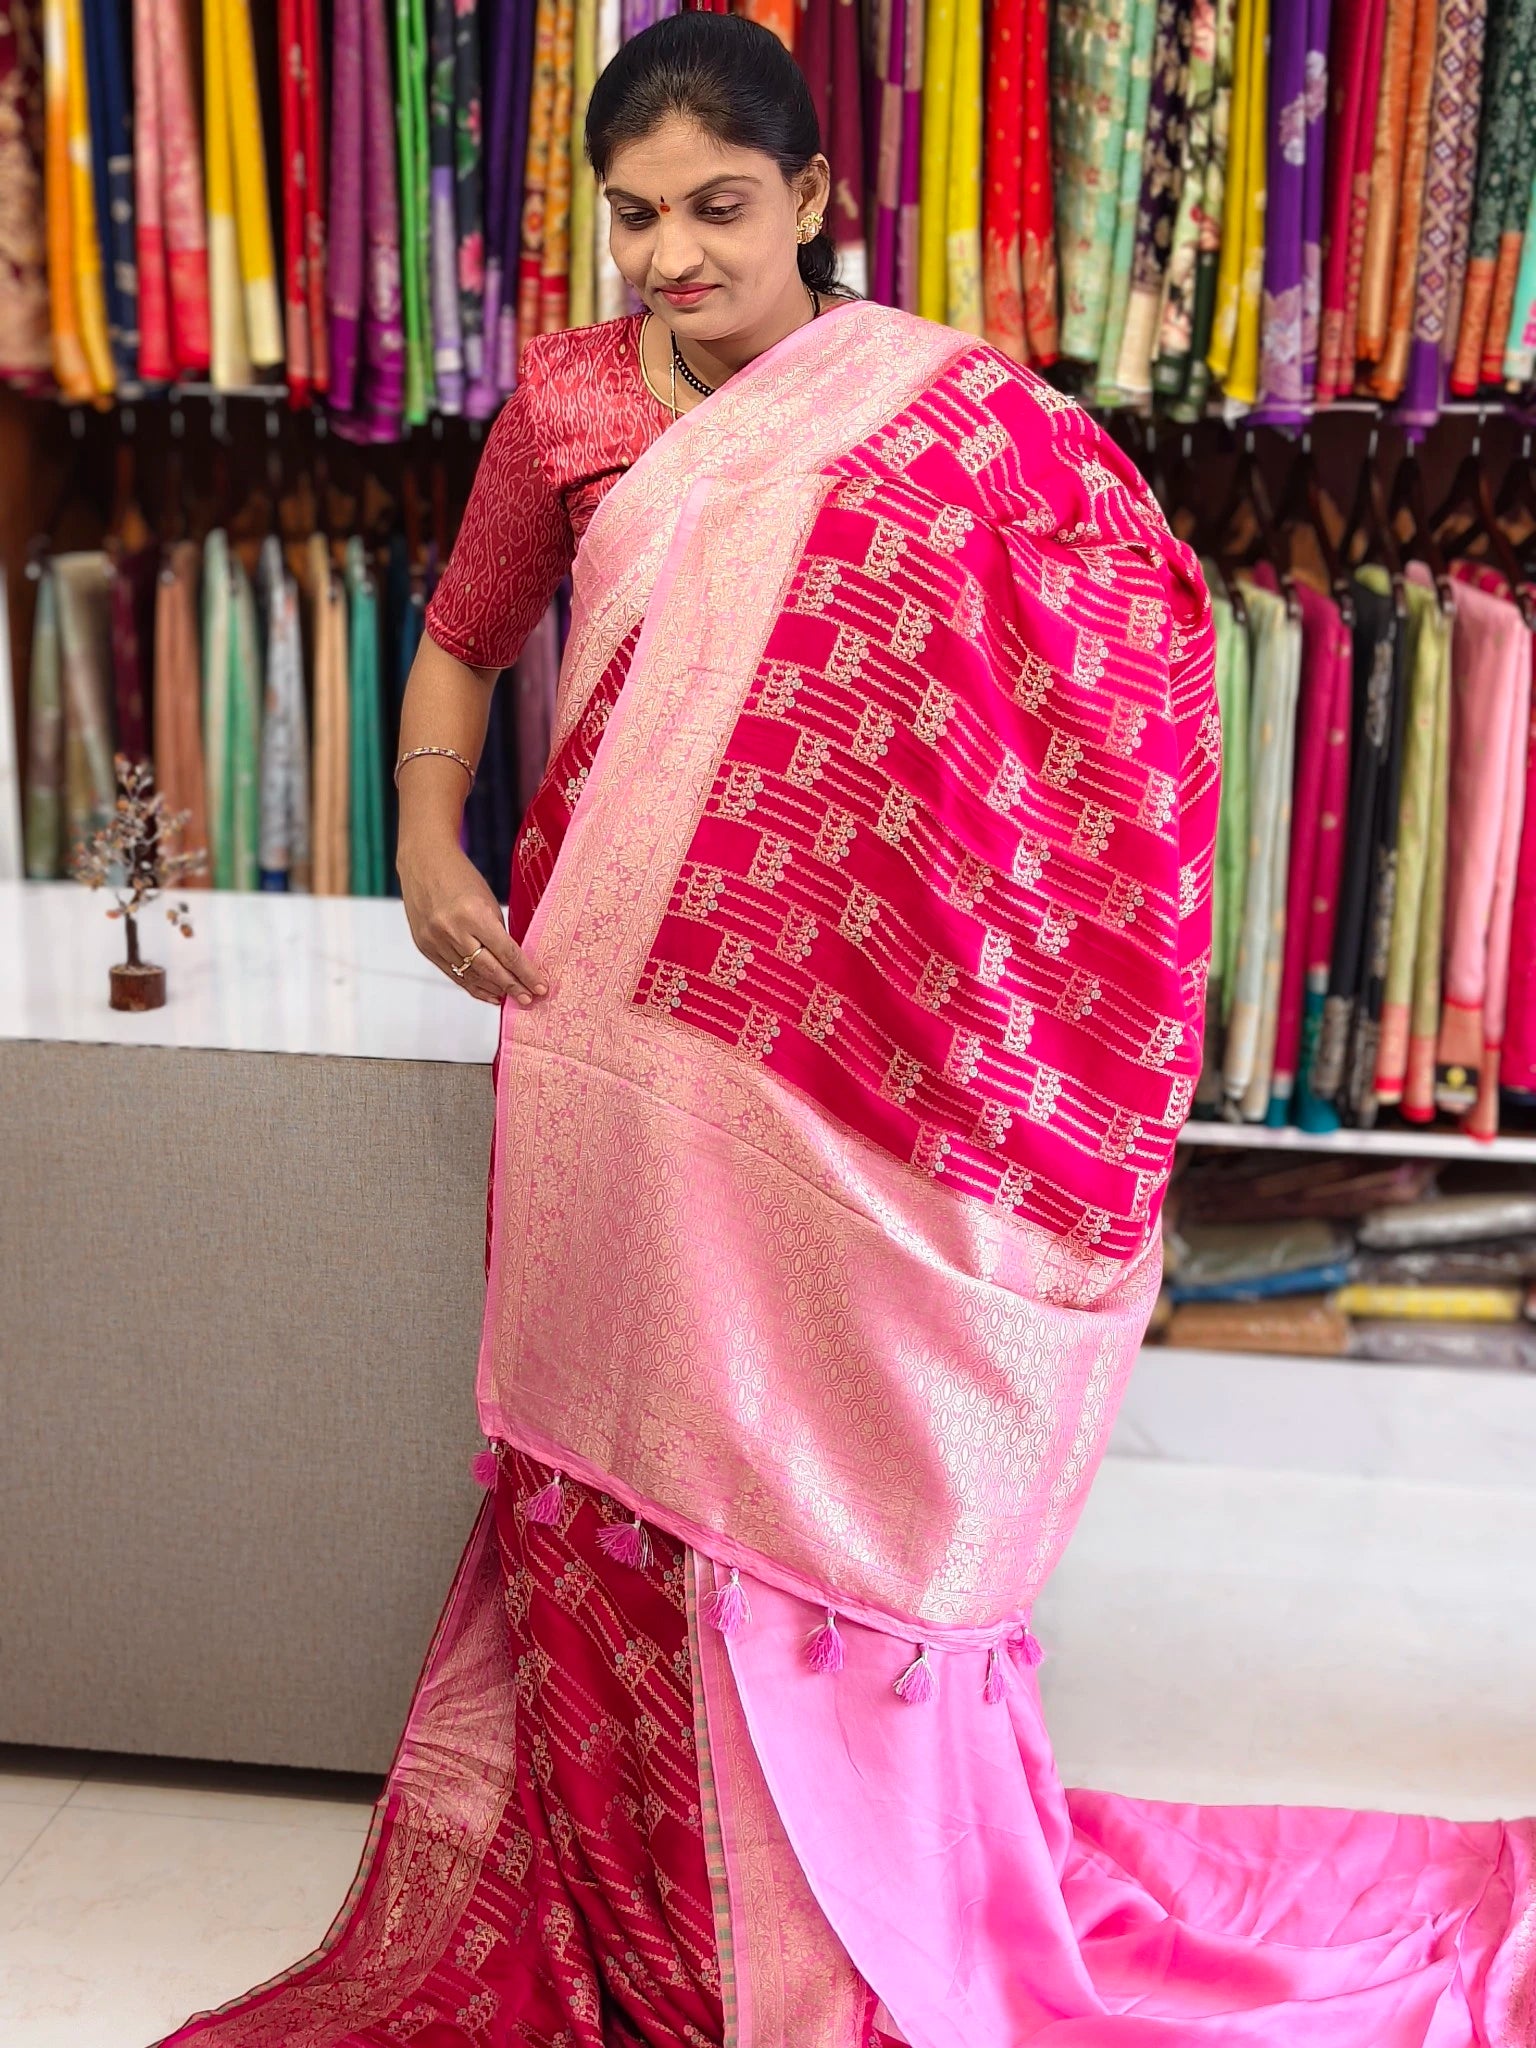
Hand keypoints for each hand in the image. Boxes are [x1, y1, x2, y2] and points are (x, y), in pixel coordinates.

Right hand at [398, 837, 547, 1006]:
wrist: (423, 863)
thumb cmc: (460, 877)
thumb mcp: (486, 900)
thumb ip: (497, 931)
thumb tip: (513, 963)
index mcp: (473, 914)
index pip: (506, 952)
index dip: (525, 973)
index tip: (540, 986)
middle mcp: (452, 931)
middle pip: (489, 969)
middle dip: (512, 987)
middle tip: (529, 999)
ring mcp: (435, 941)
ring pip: (470, 976)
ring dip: (493, 990)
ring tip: (511, 999)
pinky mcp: (424, 947)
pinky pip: (452, 974)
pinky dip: (472, 985)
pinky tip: (488, 994)